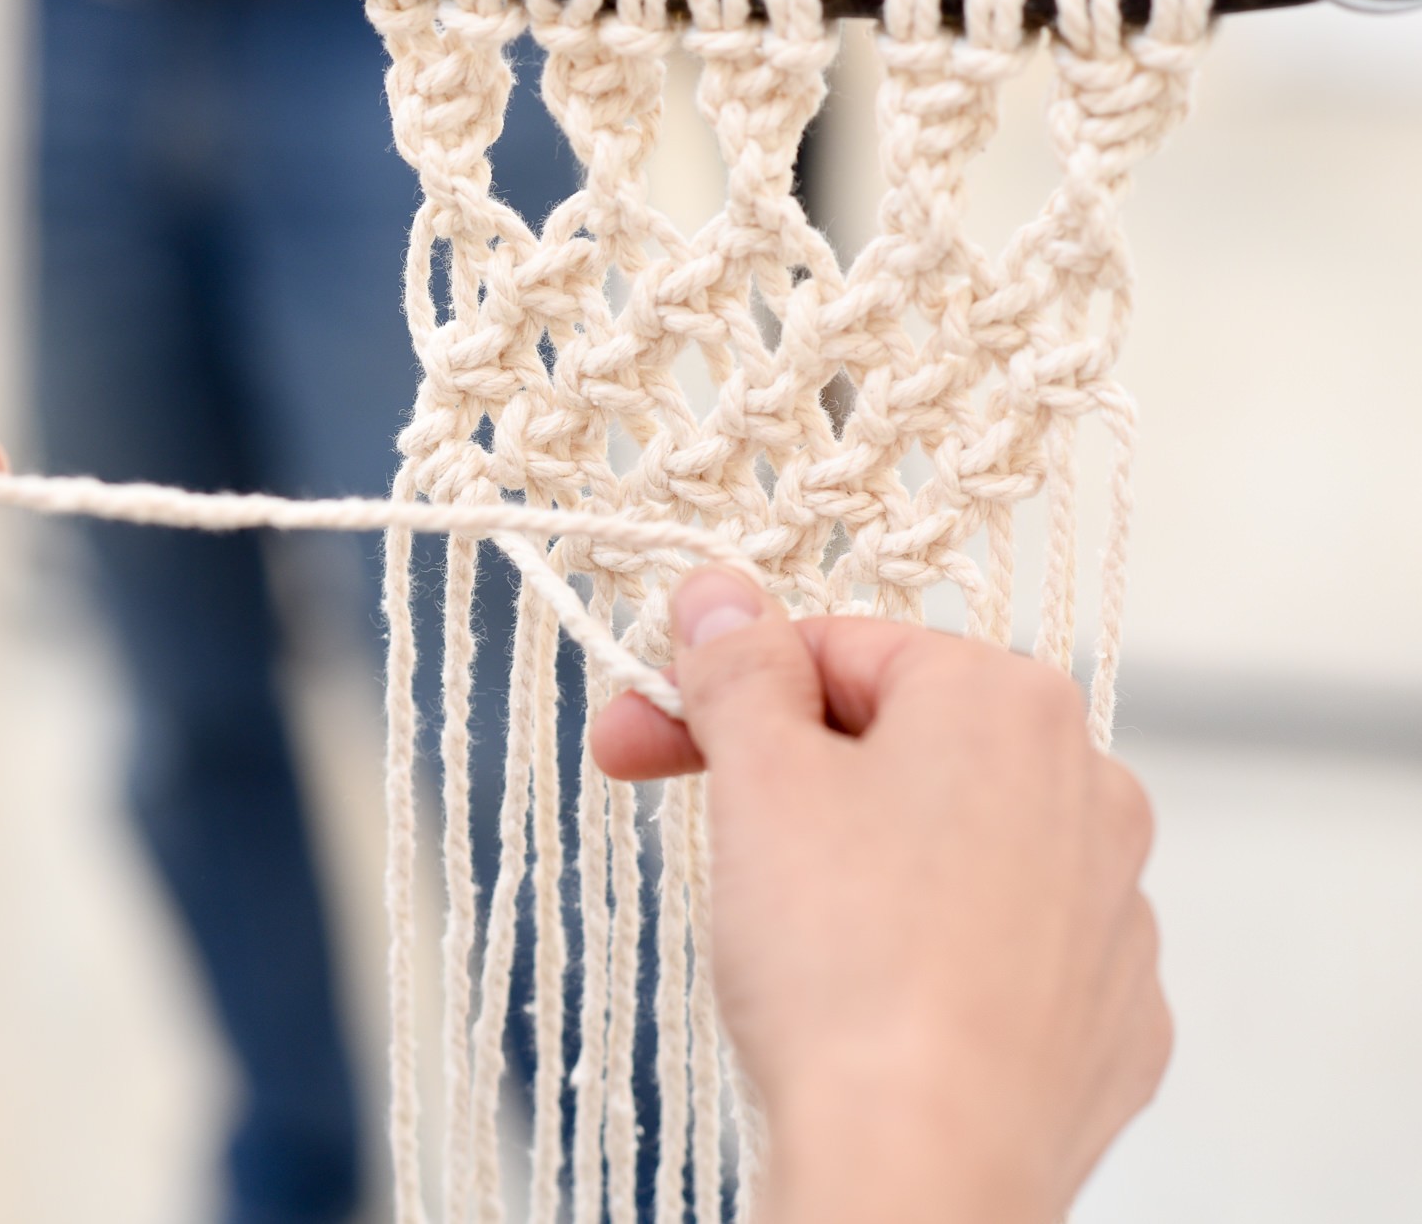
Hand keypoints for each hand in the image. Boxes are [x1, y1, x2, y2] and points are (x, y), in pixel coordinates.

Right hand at [592, 569, 1167, 1223]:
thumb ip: (740, 668)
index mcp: (1007, 703)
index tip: (648, 730)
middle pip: (900, 744)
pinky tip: (872, 1002)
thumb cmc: (846, 965)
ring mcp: (1114, 912)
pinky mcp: (1112, 1018)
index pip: (839, 649)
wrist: (923, 1165)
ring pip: (955, 847)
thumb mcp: (760, 779)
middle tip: (692, 819)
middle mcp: (1089, 789)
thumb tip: (723, 596)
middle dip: (787, 774)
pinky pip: (1004, 952)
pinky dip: (935, 958)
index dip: (725, 688)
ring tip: (786, 936)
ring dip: (863, 863)